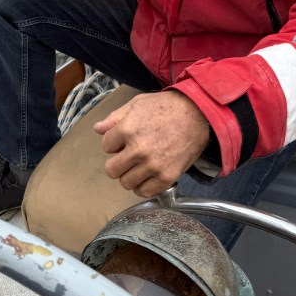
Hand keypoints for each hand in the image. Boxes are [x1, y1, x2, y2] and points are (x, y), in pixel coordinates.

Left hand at [94, 92, 208, 197]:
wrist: (198, 113)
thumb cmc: (167, 106)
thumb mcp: (137, 104)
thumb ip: (115, 118)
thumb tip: (97, 129)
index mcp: (127, 129)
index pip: (106, 146)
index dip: (114, 143)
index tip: (124, 140)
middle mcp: (138, 149)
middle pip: (112, 170)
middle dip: (117, 163)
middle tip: (128, 157)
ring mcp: (153, 165)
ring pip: (126, 183)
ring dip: (130, 175)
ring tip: (139, 166)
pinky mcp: (167, 176)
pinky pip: (144, 192)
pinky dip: (143, 186)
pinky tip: (147, 176)